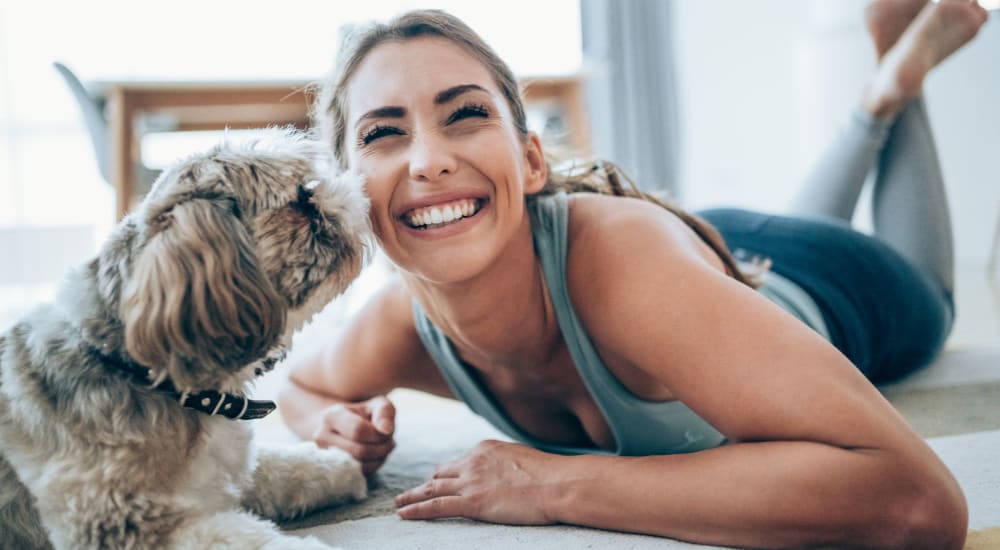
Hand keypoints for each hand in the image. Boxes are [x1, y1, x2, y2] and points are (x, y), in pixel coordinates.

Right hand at [312, 395, 395, 475]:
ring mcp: (325, 456)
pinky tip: (376, 456)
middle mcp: (322, 437)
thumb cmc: (366, 415)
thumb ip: (385, 412)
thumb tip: (386, 430)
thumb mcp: (378, 405)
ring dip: (379, 458)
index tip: (387, 431)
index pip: (357, 430)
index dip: (378, 434)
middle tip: (389, 441)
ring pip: (359, 466)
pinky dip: (373, 466)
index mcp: (331, 416)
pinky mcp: (333, 470)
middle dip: (382, 448)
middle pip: (359, 451)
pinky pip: (358, 474)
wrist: (346, 428)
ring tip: (383, 447)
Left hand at [394, 440, 558, 524]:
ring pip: (431, 489)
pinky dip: (416, 510)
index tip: (436, 480)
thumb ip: (505, 463)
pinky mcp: (471, 502)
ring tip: (398, 504)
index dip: (445, 473)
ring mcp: (470, 482)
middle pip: (440, 474)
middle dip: (426, 484)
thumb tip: (504, 472)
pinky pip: (435, 506)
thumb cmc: (550, 475)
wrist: (557, 484)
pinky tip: (404, 514)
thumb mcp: (522, 458)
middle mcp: (472, 462)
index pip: (458, 462)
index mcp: (485, 449)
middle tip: (410, 493)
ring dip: (412, 497)